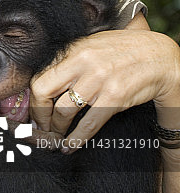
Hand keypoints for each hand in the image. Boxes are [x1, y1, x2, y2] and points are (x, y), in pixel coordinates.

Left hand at [30, 29, 179, 149]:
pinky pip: (88, 124)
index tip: (33, 112)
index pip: (39, 76)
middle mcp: (82, 62)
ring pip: (63, 111)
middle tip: (41, 127)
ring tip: (57, 137)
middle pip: (43, 91)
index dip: (32, 99)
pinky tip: (70, 146)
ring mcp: (99, 80)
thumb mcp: (92, 45)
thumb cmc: (123, 51)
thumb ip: (70, 61)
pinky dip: (76, 140)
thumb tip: (45, 83)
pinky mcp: (115, 97)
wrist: (158, 56)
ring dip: (56, 130)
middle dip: (39, 115)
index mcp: (73, 49)